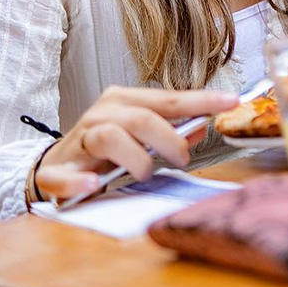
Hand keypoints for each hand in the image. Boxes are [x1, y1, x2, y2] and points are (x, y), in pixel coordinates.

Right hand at [33, 86, 238, 200]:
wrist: (55, 168)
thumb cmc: (104, 149)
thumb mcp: (140, 136)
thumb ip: (171, 130)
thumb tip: (204, 126)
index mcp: (122, 102)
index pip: (167, 99)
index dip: (200, 100)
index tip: (231, 101)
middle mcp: (100, 114)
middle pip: (140, 117)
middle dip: (169, 139)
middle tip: (182, 159)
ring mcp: (78, 141)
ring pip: (109, 137)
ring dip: (135, 159)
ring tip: (144, 174)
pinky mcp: (56, 171)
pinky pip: (67, 176)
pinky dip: (81, 182)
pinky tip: (93, 186)